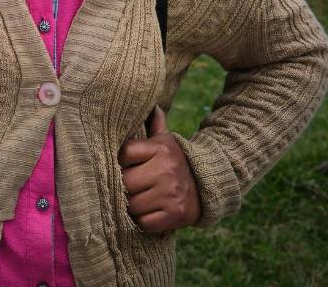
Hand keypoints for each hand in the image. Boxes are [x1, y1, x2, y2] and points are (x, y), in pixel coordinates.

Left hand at [118, 106, 201, 232]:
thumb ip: (155, 126)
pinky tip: (149, 212)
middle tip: (126, 185)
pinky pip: (145, 222)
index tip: (123, 165)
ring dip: (131, 205)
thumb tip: (152, 105)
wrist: (208, 186)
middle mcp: (167, 170)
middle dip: (123, 186)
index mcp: (161, 149)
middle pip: (125, 181)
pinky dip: (143, 220)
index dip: (120, 161)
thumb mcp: (167, 142)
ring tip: (138, 198)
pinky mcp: (175, 214)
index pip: (125, 153)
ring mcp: (171, 193)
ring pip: (132, 204)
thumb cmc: (175, 162)